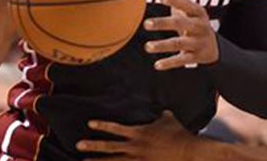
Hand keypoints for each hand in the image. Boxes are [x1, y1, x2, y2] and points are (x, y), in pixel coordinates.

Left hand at [76, 111, 192, 159]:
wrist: (188, 151)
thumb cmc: (178, 134)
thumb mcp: (169, 120)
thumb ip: (161, 115)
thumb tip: (161, 111)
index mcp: (139, 133)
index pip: (116, 129)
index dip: (102, 126)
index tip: (90, 123)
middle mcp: (135, 148)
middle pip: (109, 147)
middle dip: (93, 146)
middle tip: (78, 144)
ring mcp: (138, 160)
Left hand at [144, 0, 218, 69]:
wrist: (213, 47)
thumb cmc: (194, 23)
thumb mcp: (189, 8)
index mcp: (198, 12)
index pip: (187, 4)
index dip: (175, 0)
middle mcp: (200, 26)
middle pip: (181, 23)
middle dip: (164, 23)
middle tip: (145, 24)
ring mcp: (198, 42)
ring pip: (180, 43)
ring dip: (163, 45)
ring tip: (147, 46)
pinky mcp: (196, 57)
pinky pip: (182, 60)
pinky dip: (170, 63)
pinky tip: (157, 65)